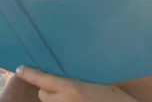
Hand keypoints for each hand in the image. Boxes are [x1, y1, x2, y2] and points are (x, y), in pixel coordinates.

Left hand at [15, 66, 137, 101]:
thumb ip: (81, 80)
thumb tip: (72, 76)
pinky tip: (76, 100)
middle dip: (46, 88)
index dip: (30, 74)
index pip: (44, 79)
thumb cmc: (114, 98)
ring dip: (54, 98)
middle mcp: (65, 101)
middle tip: (58, 82)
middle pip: (43, 94)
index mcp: (72, 88)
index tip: (20, 68)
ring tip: (68, 93)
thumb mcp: (100, 83)